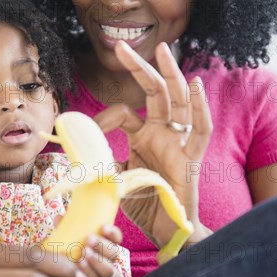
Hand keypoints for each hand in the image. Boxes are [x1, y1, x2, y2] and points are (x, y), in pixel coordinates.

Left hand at [57, 225, 122, 276]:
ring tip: (82, 255)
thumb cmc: (69, 253)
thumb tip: (59, 217)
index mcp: (105, 245)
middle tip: (88, 239)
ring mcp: (101, 276)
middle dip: (102, 246)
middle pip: (114, 253)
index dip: (112, 232)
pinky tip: (76, 269)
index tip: (103, 227)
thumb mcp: (68, 239)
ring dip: (96, 262)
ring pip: (107, 270)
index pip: (116, 237)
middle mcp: (107, 261)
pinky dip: (86, 275)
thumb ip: (66, 228)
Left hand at [95, 41, 212, 246]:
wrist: (166, 230)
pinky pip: (200, 130)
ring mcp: (178, 142)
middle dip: (138, 68)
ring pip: (178, 101)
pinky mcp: (192, 158)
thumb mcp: (114, 179)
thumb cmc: (145, 204)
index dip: (103, 117)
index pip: (124, 113)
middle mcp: (162, 133)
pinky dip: (199, 107)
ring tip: (162, 49)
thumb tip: (76, 155)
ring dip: (170, 74)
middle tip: (121, 46)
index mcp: (143, 136)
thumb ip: (100, 164)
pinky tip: (194, 84)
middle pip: (154, 92)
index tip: (85, 130)